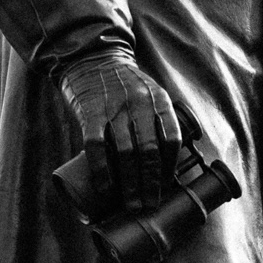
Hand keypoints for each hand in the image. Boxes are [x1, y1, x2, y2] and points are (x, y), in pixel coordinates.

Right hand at [56, 43, 180, 212]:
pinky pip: (97, 147)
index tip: (166, 186)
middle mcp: (139, 102)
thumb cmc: (123, 83)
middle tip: (150, 205)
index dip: (170, 166)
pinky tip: (106, 190)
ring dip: (131, 184)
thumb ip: (155, 119)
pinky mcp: (90, 112)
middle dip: (152, 183)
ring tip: (133, 204)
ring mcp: (114, 107)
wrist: (91, 58)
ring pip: (126, 152)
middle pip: (150, 150)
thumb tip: (161, 164)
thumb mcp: (148, 92)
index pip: (172, 137)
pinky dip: (103, 172)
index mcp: (158, 98)